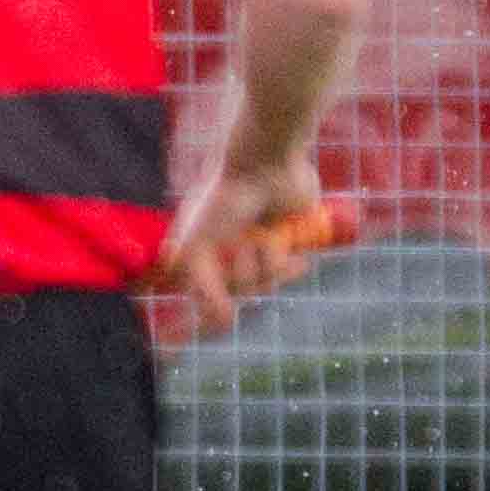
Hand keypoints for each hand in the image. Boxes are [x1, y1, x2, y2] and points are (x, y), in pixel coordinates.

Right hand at [155, 148, 324, 334]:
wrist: (266, 166)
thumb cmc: (224, 200)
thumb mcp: (198, 246)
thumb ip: (204, 289)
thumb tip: (222, 325)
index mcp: (201, 251)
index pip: (203, 294)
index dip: (211, 302)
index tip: (216, 312)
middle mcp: (229, 252)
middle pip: (238, 291)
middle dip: (243, 270)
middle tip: (243, 243)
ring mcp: (259, 249)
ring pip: (265, 283)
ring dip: (267, 261)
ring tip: (266, 234)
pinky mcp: (290, 243)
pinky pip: (291, 271)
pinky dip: (290, 260)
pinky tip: (286, 239)